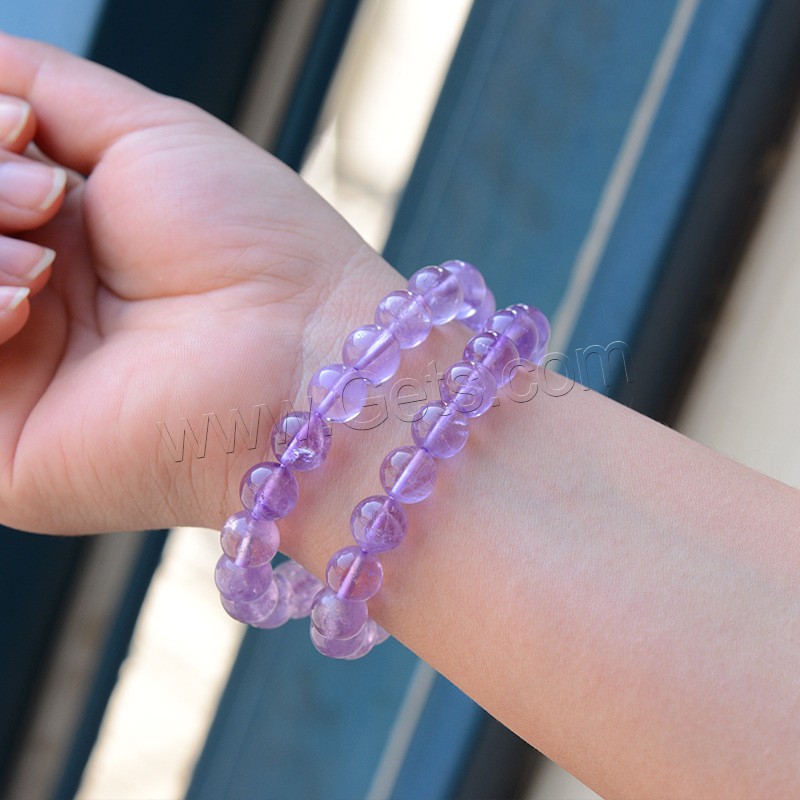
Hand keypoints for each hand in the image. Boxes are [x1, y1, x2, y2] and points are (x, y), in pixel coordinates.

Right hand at [0, 32, 397, 533]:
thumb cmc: (259, 250)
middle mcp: (31, 309)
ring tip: (50, 258)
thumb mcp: (148, 136)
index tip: (25, 127)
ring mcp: (13, 380)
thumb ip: (42, 94)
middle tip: (52, 194)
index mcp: (61, 242)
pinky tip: (28, 301)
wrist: (307, 356)